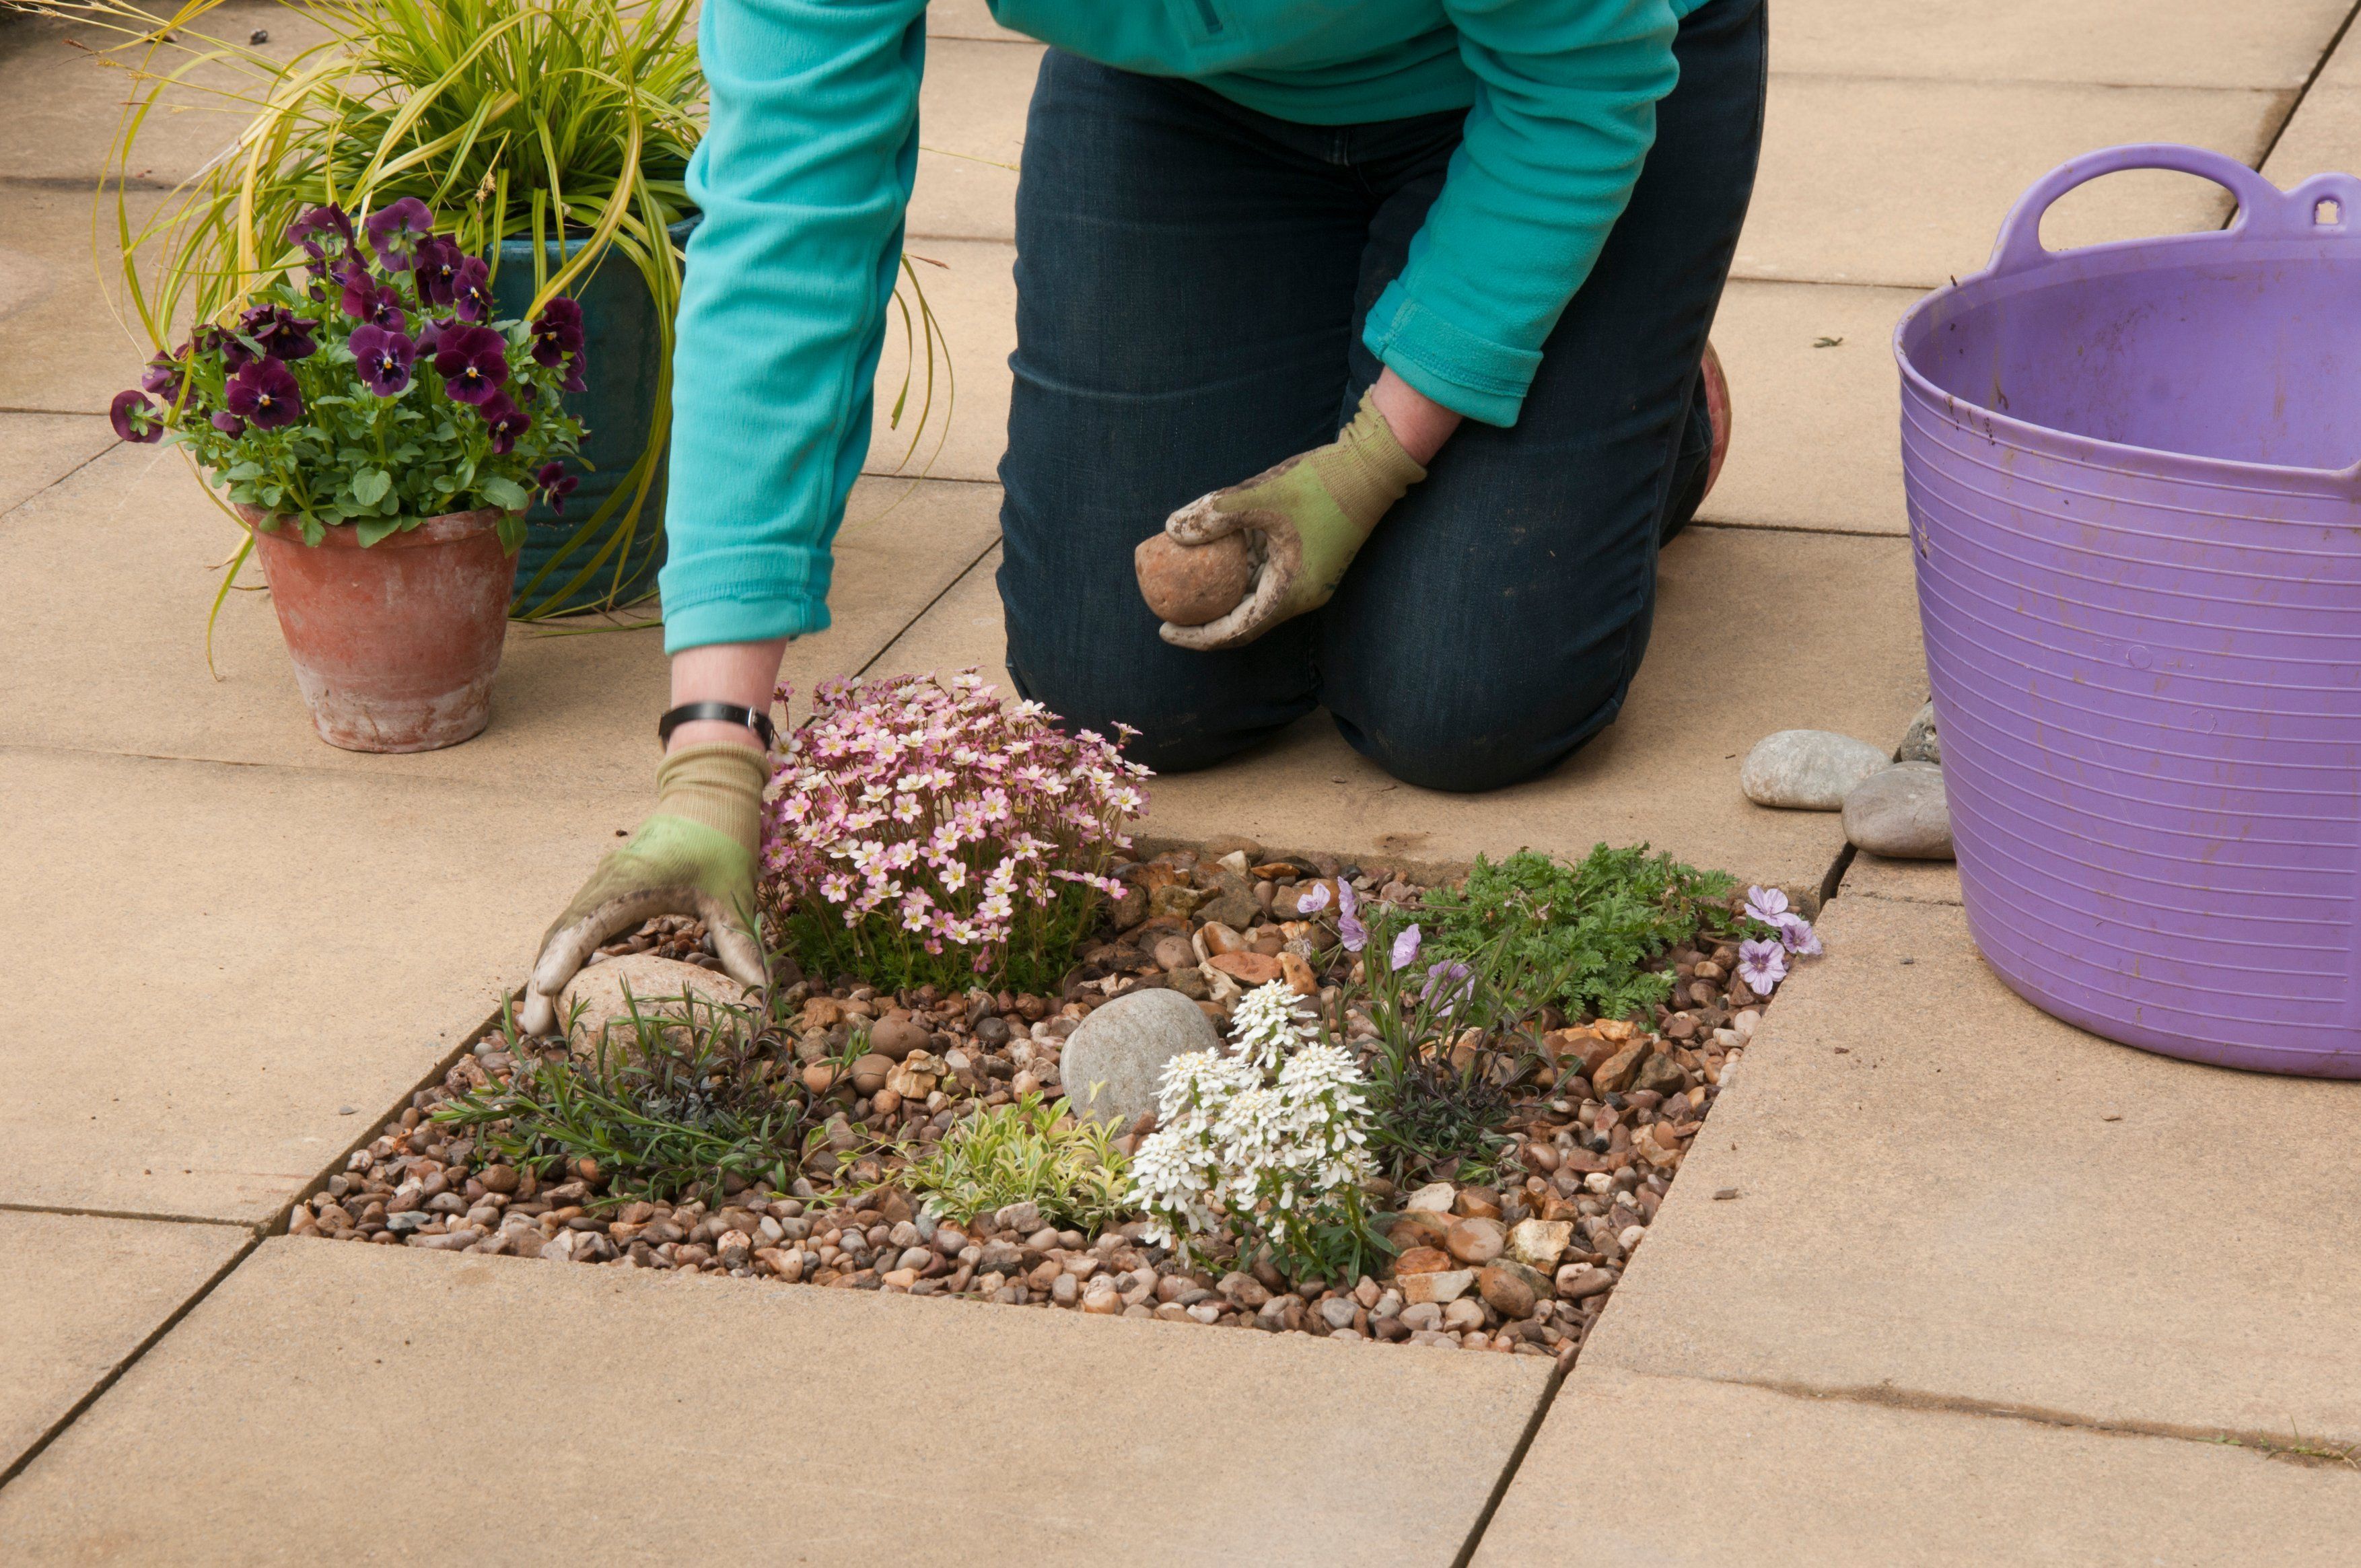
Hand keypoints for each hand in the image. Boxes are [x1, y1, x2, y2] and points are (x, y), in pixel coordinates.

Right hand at [517, 742, 769, 1035]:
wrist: (708, 800)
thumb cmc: (721, 842)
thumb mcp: (734, 892)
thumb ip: (741, 941)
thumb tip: (760, 996)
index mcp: (630, 880)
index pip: (585, 923)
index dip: (562, 960)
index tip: (544, 993)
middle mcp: (605, 884)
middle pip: (561, 935)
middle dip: (543, 981)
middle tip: (536, 1031)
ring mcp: (601, 888)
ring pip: (563, 933)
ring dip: (549, 974)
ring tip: (543, 1026)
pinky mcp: (606, 895)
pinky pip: (578, 930)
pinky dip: (567, 961)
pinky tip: (567, 995)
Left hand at [1156, 381, 1433, 650]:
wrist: (1372, 467)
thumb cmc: (1322, 482)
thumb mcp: (1261, 494)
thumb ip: (1215, 513)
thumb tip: (1171, 530)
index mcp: (1290, 592)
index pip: (1235, 631)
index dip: (1197, 636)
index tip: (1165, 629)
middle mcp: (1300, 595)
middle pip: (1243, 620)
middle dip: (1204, 620)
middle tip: (1168, 610)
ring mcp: (1306, 579)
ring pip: (1254, 596)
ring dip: (1222, 592)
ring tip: (1185, 582)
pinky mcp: (1308, 560)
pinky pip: (1266, 574)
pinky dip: (1239, 569)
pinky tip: (1215, 552)